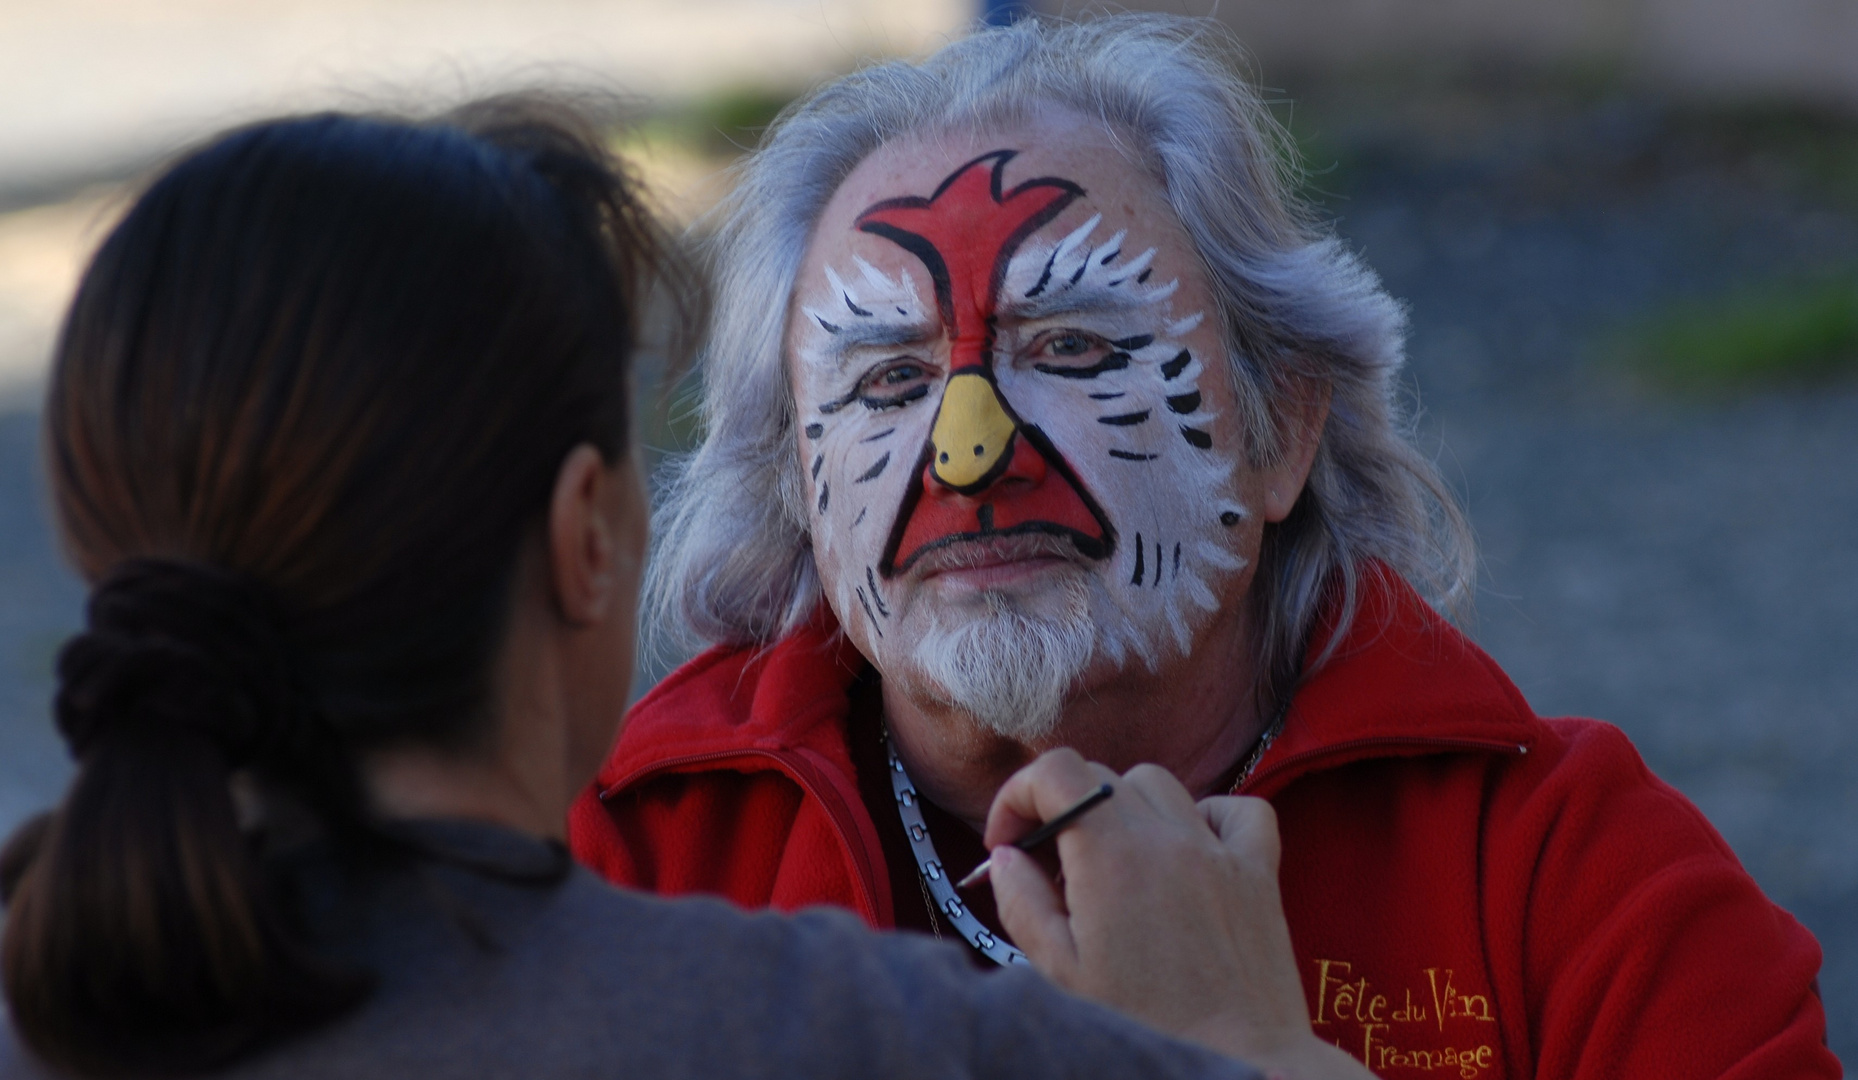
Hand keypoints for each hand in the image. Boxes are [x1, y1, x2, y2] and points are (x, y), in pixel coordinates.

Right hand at [985, 748, 1372, 1079]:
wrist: (1239, 1061)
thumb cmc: (1148, 1025)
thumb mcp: (1061, 973)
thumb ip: (1022, 903)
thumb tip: (1005, 857)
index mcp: (1110, 856)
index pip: (1056, 771)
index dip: (1018, 795)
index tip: (1008, 842)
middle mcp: (1165, 838)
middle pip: (1099, 776)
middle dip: (1062, 810)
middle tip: (1052, 869)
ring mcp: (1217, 849)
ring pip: (1158, 784)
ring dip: (1125, 809)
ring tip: (1115, 865)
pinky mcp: (1257, 871)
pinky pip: (1236, 809)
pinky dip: (1206, 815)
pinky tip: (1188, 852)